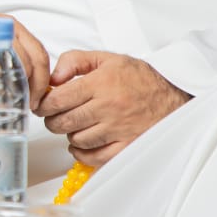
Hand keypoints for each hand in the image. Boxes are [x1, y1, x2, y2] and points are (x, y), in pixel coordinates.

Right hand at [0, 0, 50, 101]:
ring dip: (17, 91)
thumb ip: (2, 51)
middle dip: (34, 89)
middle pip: (30, 62)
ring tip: (14, 106)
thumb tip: (18, 79)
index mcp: (7, 25)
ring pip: (11, 67)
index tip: (39, 95)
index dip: (43, 78)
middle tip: (30, 105)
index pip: (38, 52)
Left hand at [35, 51, 190, 166]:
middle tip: (54, 116)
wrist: (175, 101)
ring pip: (76, 139)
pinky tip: (82, 142)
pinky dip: (81, 152)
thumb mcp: (108, 59)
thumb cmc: (141, 81)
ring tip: (75, 125)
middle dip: (52, 120)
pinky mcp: (126, 147)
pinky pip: (92, 157)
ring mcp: (118, 130)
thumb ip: (75, 61)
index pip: (58, 98)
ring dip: (69, 134)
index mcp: (102, 83)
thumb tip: (52, 78)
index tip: (41, 105)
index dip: (43, 104)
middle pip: (63, 121)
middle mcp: (109, 107)